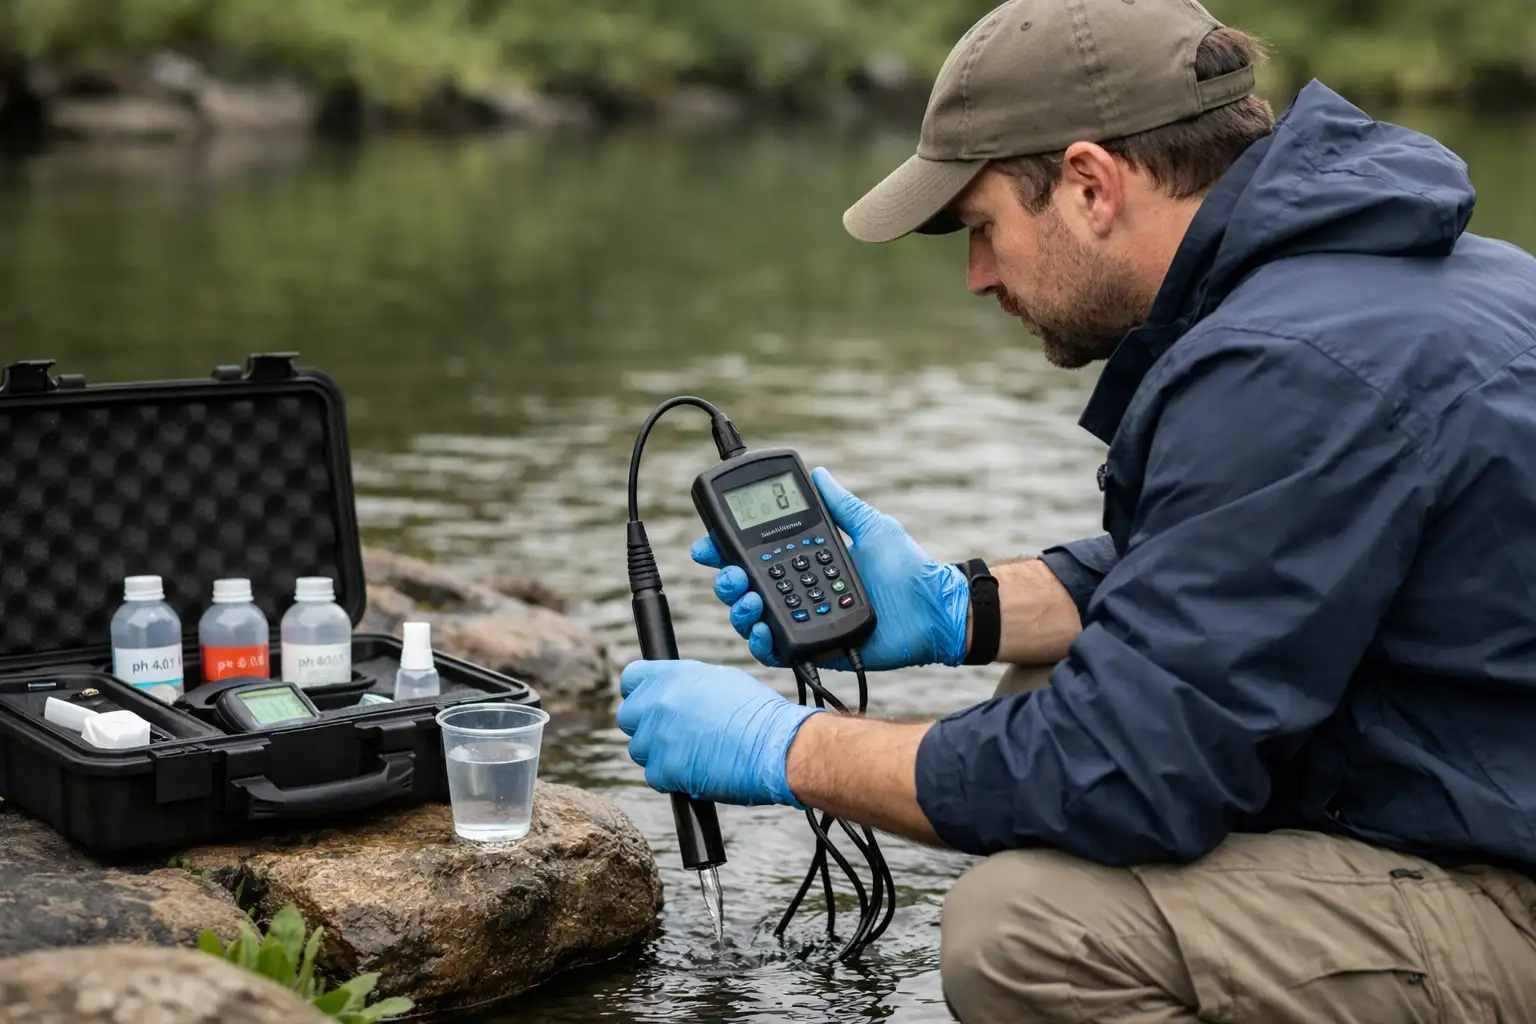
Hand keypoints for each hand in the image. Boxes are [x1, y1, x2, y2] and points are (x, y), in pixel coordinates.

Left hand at [615, 659, 820, 806]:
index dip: (640, 692)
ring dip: (659, 754)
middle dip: (645, 726)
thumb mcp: (720, 680)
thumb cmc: (756, 713)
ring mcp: (657, 737)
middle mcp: (658, 702)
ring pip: (639, 749)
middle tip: (671, 734)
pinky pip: (654, 776)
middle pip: (627, 716)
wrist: (773, 746)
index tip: (650, 703)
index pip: (631, 678)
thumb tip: (675, 692)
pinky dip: (671, 778)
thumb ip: (687, 684)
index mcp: (671, 675)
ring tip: (692, 754)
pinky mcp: (662, 769)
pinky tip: (695, 770)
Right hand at [690, 467, 969, 670]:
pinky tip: (762, 628)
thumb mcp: (872, 528)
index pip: (755, 555)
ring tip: (747, 598)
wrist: (933, 610)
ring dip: (738, 609)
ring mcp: (802, 620)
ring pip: (751, 619)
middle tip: (730, 574)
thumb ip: (842, 505)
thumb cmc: (909, 570)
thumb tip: (821, 473)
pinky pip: (775, 650)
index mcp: (805, 563)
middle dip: (725, 581)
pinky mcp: (812, 648)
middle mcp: (797, 592)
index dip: (726, 550)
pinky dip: (761, 641)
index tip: (708, 543)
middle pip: (743, 588)